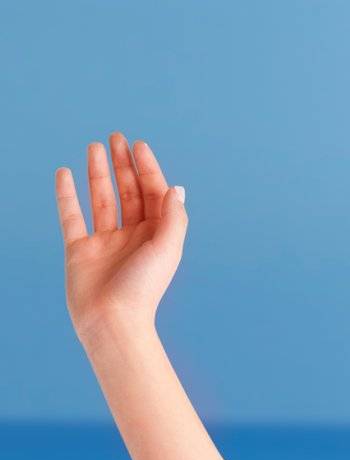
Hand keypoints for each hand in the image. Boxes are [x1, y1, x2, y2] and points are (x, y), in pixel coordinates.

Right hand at [55, 134, 187, 344]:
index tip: (139, 146)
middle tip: (117, 138)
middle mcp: (131, 238)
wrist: (112, 321)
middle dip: (124, 166)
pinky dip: (67, 195)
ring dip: (99, 173)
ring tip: (95, 146)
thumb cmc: (143, 289)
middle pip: (128, 193)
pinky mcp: (80, 251)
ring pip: (101, 200)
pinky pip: (72, 216)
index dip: (148, 170)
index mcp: (155, 238)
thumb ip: (173, 218)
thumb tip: (175, 188)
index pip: (153, 196)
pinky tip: (64, 173)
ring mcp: (104, 243)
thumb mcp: (167, 249)